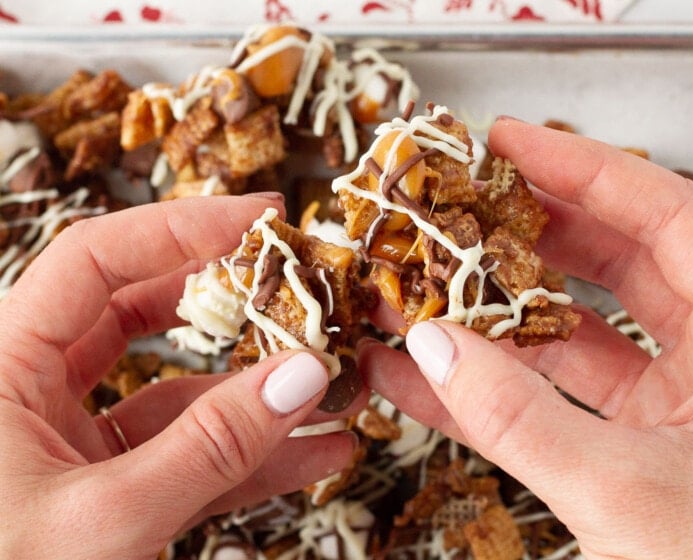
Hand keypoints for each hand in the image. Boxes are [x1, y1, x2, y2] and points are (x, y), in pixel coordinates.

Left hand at [0, 195, 361, 558]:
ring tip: (339, 384)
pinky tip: (318, 450)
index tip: (263, 218)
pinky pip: (190, 455)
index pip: (97, 260)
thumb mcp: (105, 520)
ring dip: (261, 391)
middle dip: (234, 305)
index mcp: (2, 365)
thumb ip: (210, 449)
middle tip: (307, 290)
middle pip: (147, 311)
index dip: (183, 228)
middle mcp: (36, 389)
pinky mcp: (111, 485)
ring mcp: (79, 440)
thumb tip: (304, 377)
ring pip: (181, 390)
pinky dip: (253, 454)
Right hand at [359, 118, 692, 557]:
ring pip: (579, 326)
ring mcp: (670, 403)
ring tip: (434, 279)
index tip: (511, 144)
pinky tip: (429, 375)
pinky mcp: (632, 444)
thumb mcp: (627, 492)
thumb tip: (433, 346)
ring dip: (505, 306)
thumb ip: (521, 419)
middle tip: (466, 198)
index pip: (669, 218)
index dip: (588, 170)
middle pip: (620, 258)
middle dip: (538, 226)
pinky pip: (554, 396)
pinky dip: (495, 383)